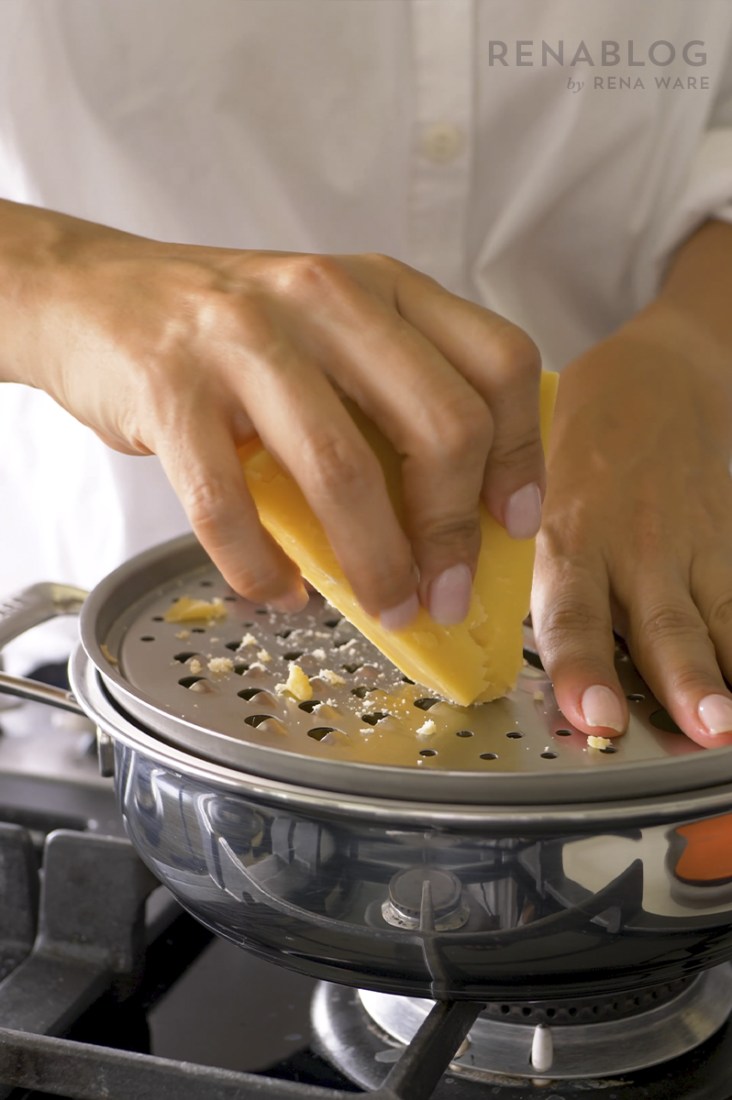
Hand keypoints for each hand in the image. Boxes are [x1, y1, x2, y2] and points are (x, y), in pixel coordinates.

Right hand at [0, 201, 543, 624]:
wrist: (93, 295)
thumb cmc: (226, 331)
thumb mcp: (328, 330)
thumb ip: (391, 392)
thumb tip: (455, 517)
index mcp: (380, 285)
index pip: (499, 361)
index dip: (523, 453)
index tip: (515, 522)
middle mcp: (324, 298)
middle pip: (440, 423)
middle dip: (455, 532)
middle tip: (448, 593)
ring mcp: (243, 339)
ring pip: (341, 469)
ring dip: (375, 563)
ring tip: (384, 609)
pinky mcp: (171, 388)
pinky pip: (229, 506)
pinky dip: (261, 568)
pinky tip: (279, 591)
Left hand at [532, 318, 731, 747]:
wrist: (660, 380)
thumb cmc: (579, 440)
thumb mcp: (529, 486)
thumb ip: (512, 557)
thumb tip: (453, 624)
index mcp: (571, 536)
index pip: (573, 609)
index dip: (583, 665)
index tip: (595, 713)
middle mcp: (635, 547)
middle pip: (661, 623)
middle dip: (680, 680)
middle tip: (700, 726)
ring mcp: (691, 546)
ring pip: (715, 618)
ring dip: (724, 675)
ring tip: (729, 723)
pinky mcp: (729, 541)